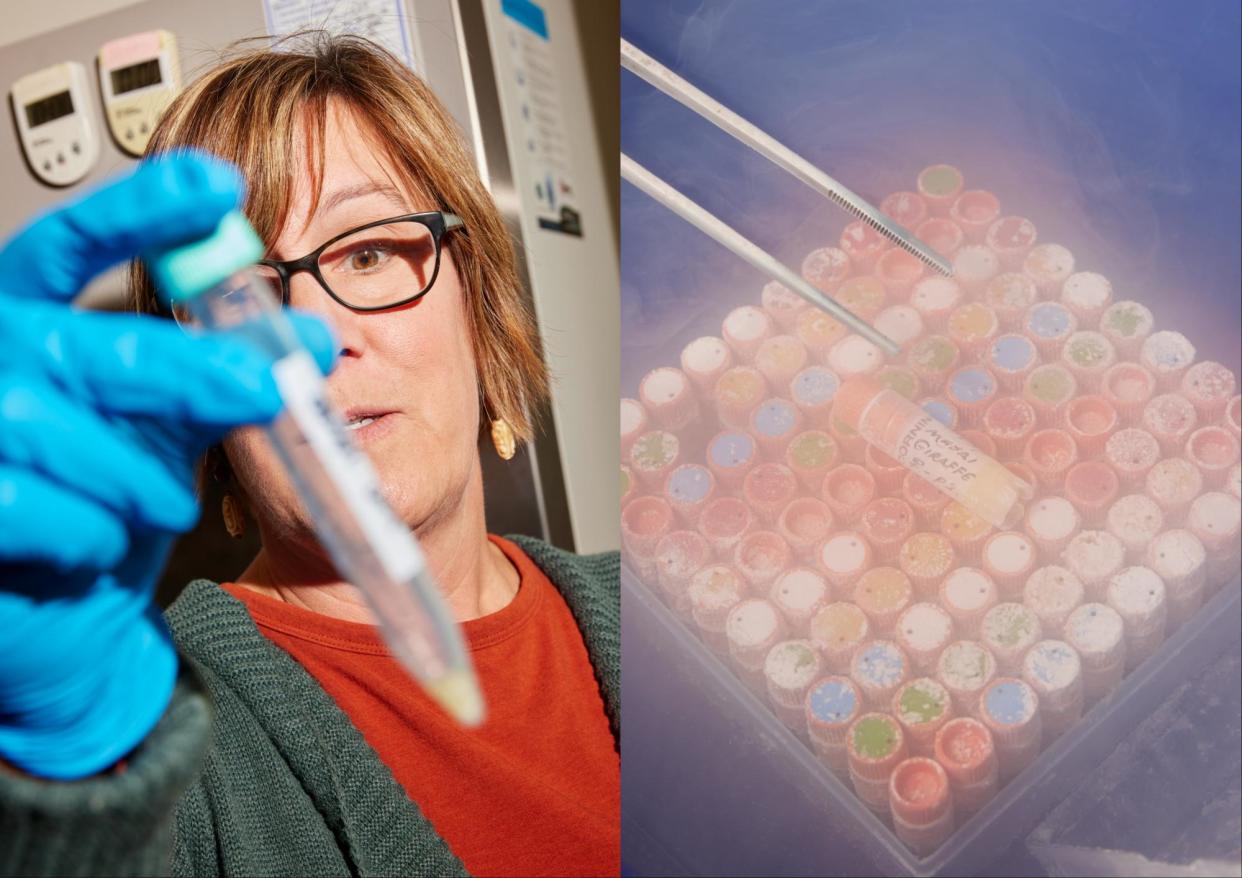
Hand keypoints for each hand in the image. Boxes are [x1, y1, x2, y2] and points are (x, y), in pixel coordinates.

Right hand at [0, 152, 335, 778]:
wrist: (69, 617)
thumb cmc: (112, 501)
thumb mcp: (174, 427)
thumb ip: (227, 375)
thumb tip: (317, 339)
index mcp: (28, 322)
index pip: (68, 247)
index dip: (136, 215)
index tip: (219, 187)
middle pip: (80, 344)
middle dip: (181, 370)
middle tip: (263, 384)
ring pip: (49, 429)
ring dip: (133, 474)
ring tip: (161, 503)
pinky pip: (25, 507)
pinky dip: (85, 530)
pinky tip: (95, 544)